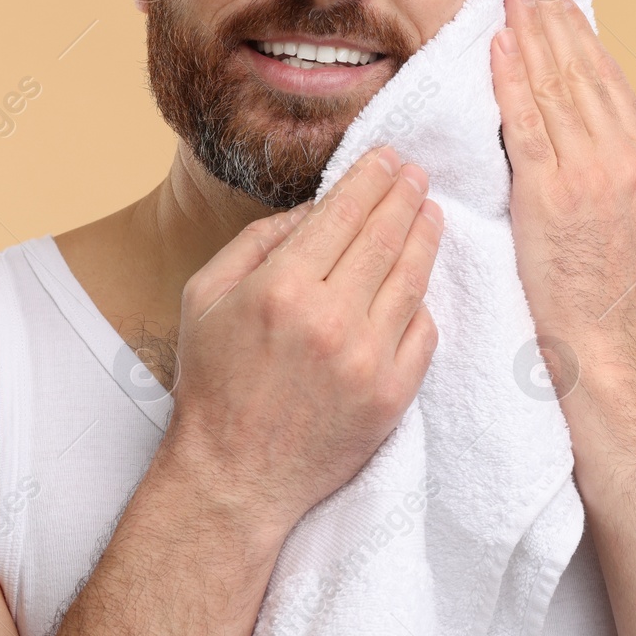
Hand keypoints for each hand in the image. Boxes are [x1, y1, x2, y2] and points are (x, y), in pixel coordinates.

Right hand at [162, 145, 443, 535]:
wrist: (235, 478)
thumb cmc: (214, 385)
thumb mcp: (204, 298)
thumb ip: (257, 241)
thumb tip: (316, 209)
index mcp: (281, 287)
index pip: (344, 211)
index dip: (372, 177)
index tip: (389, 157)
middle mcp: (331, 318)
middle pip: (386, 235)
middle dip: (406, 194)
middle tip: (418, 173)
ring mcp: (368, 359)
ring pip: (413, 277)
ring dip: (426, 235)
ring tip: (431, 212)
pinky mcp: (393, 395)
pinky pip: (423, 331)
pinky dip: (422, 301)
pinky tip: (418, 282)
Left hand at [490, 0, 635, 392]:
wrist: (610, 349)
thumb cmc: (609, 294)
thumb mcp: (628, 216)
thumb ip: (606, 166)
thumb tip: (575, 128)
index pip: (607, 75)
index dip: (579, 28)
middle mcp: (626, 156)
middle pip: (584, 67)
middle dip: (554, 12)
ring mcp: (592, 174)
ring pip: (558, 85)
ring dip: (532, 31)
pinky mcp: (554, 196)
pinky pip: (528, 125)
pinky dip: (513, 81)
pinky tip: (499, 48)